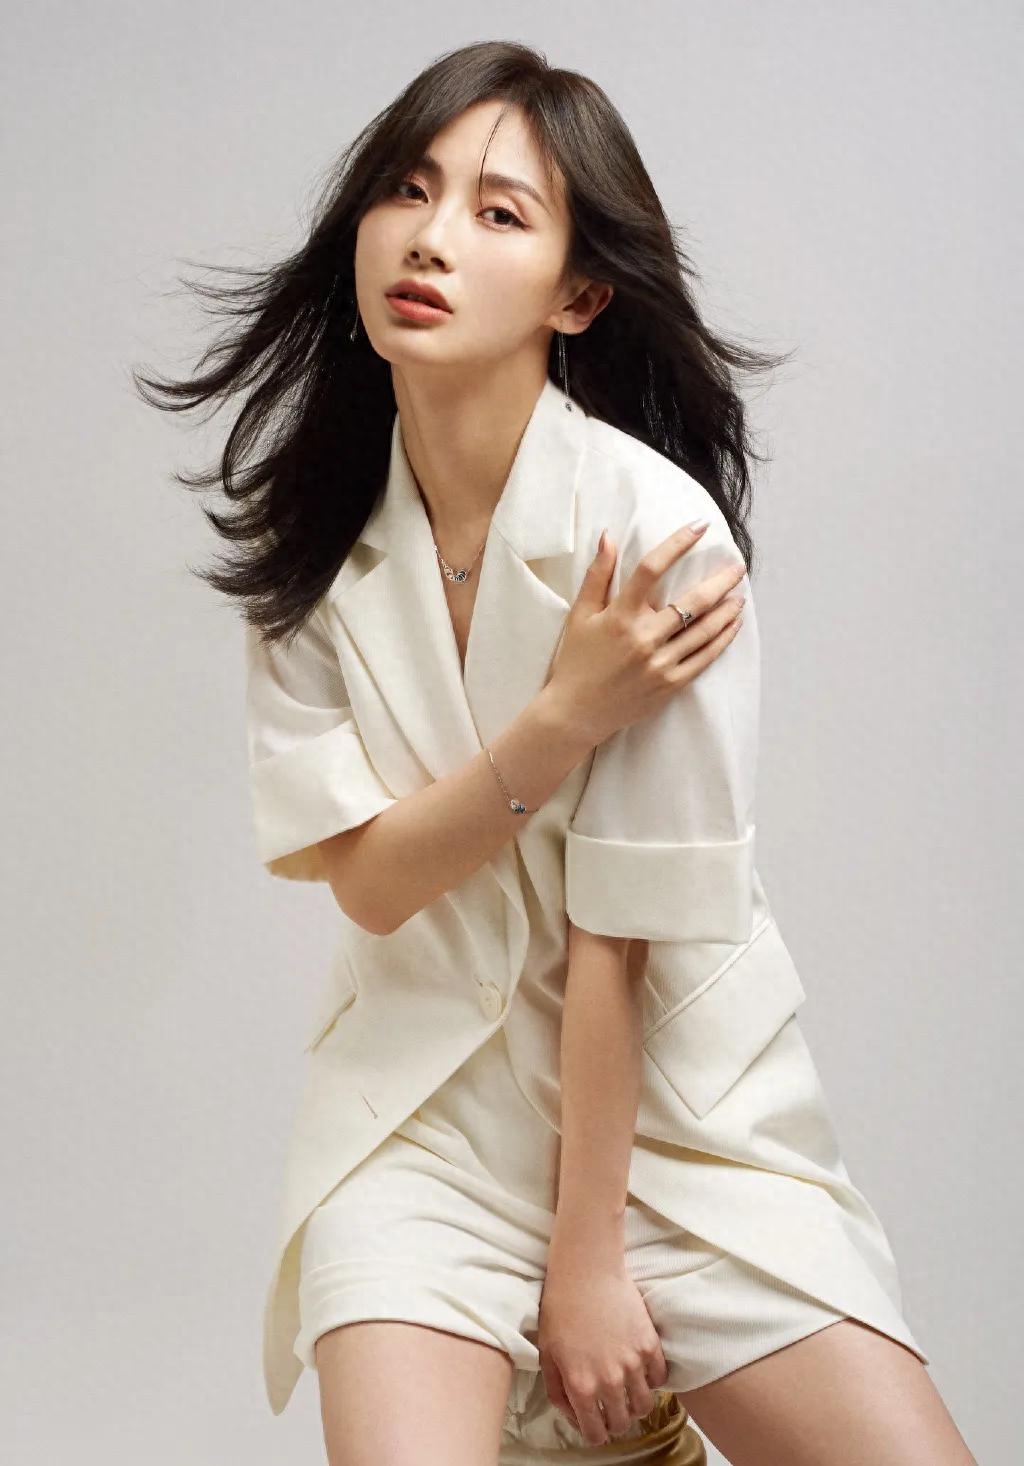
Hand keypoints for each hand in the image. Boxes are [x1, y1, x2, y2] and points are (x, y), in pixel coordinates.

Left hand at [537, 1255, 669, 1446]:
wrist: (585, 1272)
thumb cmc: (560, 1309)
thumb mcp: (547, 1354)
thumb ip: (558, 1392)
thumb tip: (573, 1414)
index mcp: (581, 1387)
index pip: (595, 1434)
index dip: (594, 1434)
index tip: (595, 1426)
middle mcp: (610, 1381)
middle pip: (622, 1424)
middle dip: (615, 1422)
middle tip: (610, 1409)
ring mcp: (633, 1364)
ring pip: (644, 1406)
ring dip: (635, 1405)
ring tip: (628, 1393)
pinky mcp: (650, 1345)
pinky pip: (659, 1379)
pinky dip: (652, 1380)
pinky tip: (640, 1370)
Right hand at [546, 520, 746, 747]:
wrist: (575, 713)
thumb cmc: (575, 661)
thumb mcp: (580, 615)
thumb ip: (597, 575)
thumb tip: (609, 537)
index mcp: (619, 616)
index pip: (652, 569)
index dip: (678, 543)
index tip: (699, 527)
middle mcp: (643, 638)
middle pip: (692, 601)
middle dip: (720, 580)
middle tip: (738, 566)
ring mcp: (659, 664)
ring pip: (704, 631)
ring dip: (727, 610)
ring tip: (740, 594)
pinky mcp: (669, 685)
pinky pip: (704, 659)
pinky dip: (722, 640)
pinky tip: (732, 625)